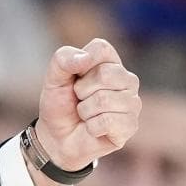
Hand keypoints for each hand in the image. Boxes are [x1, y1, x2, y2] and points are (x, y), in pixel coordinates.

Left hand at [34, 38, 140, 171]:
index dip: (83, 61)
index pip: (102, 48)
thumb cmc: (60, 103)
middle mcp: (126, 80)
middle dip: (82, 90)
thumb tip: (84, 58)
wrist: (57, 137)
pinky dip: (91, 126)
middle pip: (106, 74)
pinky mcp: (130, 125)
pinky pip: (108, 121)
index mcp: (109, 62)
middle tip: (79, 98)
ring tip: (85, 114)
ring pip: (104, 100)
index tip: (74, 75)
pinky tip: (93, 128)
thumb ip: (63, 60)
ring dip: (85, 110)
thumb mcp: (53, 78)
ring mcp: (132, 103)